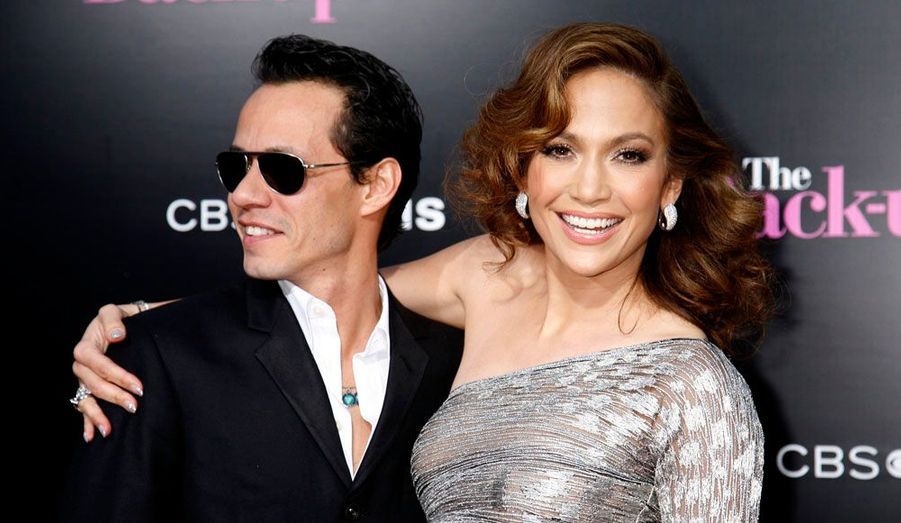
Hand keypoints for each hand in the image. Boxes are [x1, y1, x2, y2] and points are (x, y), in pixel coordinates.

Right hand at [72, 303, 146, 441]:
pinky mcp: (87, 386)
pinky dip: (86, 421)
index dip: (116, 375)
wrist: (125, 325)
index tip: (138, 386)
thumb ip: (115, 319)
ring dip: (96, 414)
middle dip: (113, 396)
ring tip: (109, 430)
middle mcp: (82, 360)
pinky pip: (82, 405)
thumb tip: (116, 336)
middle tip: (135, 406)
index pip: (96, 361)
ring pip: (85, 397)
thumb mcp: (122, 311)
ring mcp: (83, 375)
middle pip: (91, 382)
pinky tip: (91, 436)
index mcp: (89, 341)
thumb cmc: (127, 318)